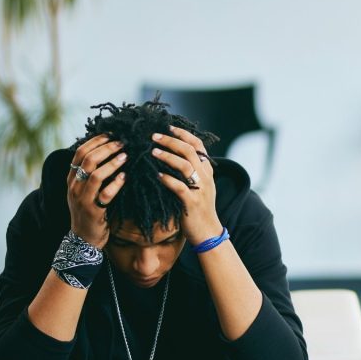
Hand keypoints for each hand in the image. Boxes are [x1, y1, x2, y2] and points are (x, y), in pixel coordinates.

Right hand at [66, 135, 126, 247]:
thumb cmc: (90, 210)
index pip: (80, 153)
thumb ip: (92, 173)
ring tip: (126, 156)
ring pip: (95, 175)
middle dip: (106, 148)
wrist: (84, 238)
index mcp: (71, 178)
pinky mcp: (94, 211)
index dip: (96, 141)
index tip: (112, 133)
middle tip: (123, 142)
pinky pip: (105, 195)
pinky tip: (126, 177)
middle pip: (88, 160)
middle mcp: (74, 186)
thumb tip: (108, 150)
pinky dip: (116, 184)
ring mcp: (82, 199)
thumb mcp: (85, 190)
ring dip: (112, 163)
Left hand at [151, 127, 221, 244]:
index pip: (198, 145)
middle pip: (190, 151)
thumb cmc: (198, 208)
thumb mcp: (200, 186)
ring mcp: (200, 189)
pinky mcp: (192, 202)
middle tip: (153, 136)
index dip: (183, 134)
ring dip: (168, 156)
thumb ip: (192, 171)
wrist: (207, 231)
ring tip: (152, 152)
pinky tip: (157, 175)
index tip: (168, 127)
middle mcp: (206, 177)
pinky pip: (179, 187)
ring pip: (185, 165)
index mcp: (207, 171)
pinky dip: (168, 179)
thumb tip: (173, 155)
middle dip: (171, 141)